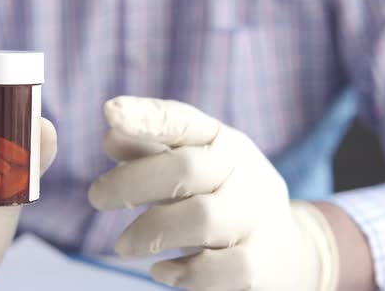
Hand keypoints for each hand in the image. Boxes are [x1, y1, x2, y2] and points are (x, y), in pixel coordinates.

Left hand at [89, 97, 336, 290]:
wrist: (287, 247)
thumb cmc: (222, 197)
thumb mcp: (191, 167)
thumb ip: (150, 152)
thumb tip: (111, 136)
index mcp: (222, 142)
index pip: (184, 121)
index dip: (147, 116)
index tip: (110, 112)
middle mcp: (244, 172)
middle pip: (186, 169)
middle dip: (132, 183)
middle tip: (97, 197)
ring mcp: (257, 216)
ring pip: (202, 218)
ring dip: (151, 232)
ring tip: (123, 245)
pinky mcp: (264, 260)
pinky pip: (224, 268)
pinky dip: (186, 273)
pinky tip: (161, 271)